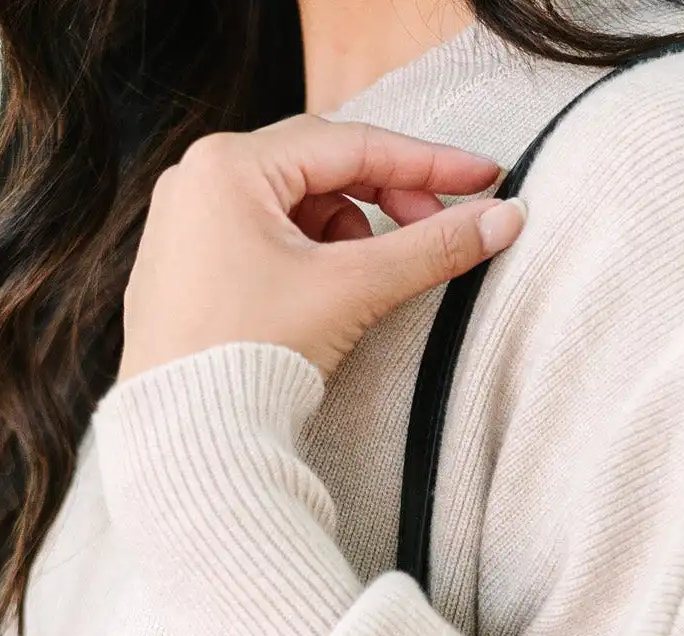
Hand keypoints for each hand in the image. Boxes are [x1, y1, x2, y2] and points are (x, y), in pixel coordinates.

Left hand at [119, 116, 527, 385]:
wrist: (183, 442)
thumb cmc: (250, 358)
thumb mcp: (352, 291)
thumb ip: (431, 248)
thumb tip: (502, 220)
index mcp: (228, 165)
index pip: (349, 144)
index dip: (426, 162)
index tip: (483, 176)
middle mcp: (196, 179)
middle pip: (317, 168)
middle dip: (384, 199)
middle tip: (435, 228)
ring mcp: (182, 223)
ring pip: (290, 206)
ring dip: (343, 233)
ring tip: (365, 282)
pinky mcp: (181, 269)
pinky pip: (257, 239)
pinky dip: (303, 257)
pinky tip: (322, 298)